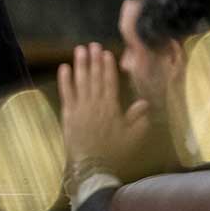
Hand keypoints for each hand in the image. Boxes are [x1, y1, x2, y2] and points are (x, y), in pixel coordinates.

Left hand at [58, 42, 150, 168]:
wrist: (92, 165)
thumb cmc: (115, 152)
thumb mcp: (132, 137)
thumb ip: (138, 119)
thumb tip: (145, 103)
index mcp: (111, 108)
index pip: (109, 82)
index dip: (107, 67)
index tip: (106, 53)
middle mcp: (95, 104)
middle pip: (94, 78)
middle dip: (93, 60)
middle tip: (92, 45)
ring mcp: (80, 108)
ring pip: (80, 82)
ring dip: (80, 65)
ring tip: (79, 50)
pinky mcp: (68, 113)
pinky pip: (66, 93)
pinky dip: (65, 80)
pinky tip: (64, 67)